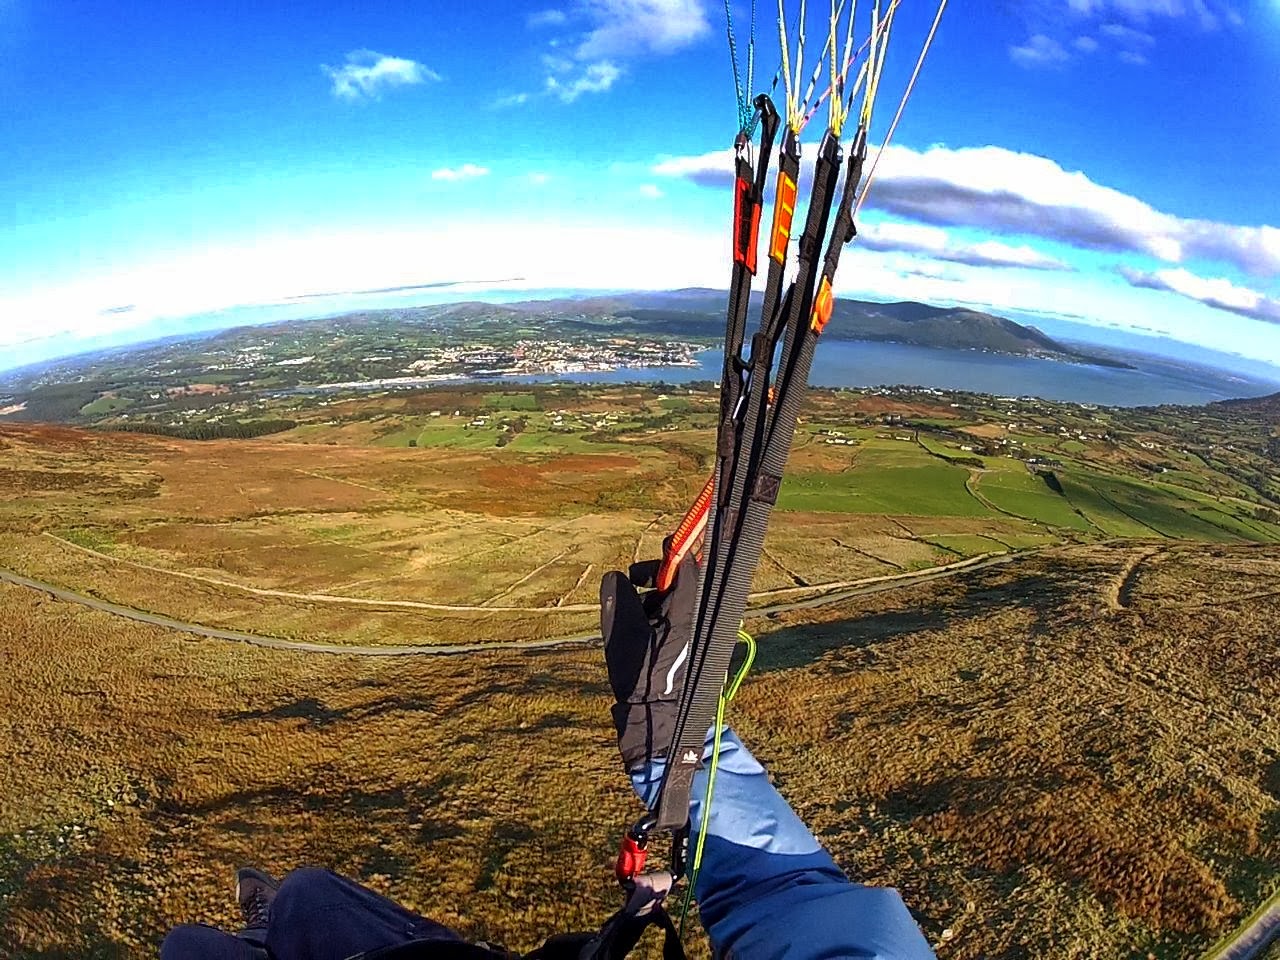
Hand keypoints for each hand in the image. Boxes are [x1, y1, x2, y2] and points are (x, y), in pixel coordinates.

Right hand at [600, 554, 698, 769]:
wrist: (658, 715)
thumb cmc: (640, 673)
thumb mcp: (621, 631)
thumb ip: (619, 596)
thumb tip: (617, 577)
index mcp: (686, 611)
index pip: (688, 567)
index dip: (674, 551)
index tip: (662, 542)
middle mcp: (699, 620)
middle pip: (684, 582)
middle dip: (657, 577)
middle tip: (632, 580)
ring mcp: (701, 635)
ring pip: (680, 601)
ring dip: (656, 599)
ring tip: (634, 617)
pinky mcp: (697, 647)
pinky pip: (681, 619)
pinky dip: (662, 617)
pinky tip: (644, 633)